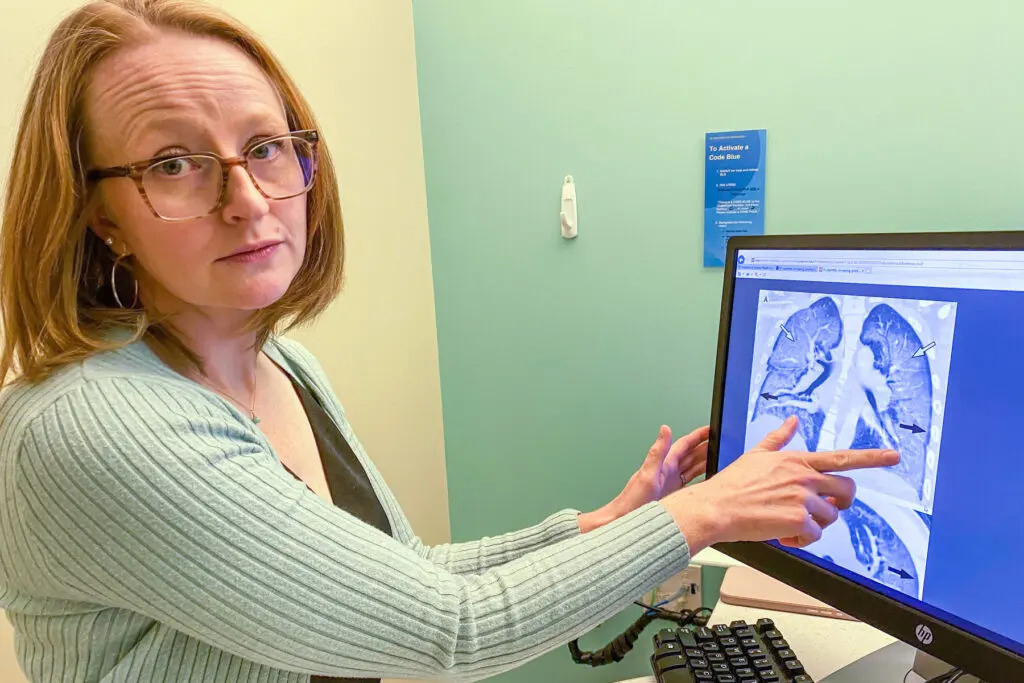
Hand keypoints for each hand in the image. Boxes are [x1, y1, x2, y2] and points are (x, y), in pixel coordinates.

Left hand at [578, 424, 708, 532]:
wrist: (623, 520)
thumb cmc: (632, 500)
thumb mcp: (648, 474)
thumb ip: (657, 452)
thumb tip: (664, 429)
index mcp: (664, 464)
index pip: (684, 445)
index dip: (697, 436)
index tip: (710, 430)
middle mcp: (667, 472)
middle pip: (690, 455)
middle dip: (705, 447)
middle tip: (721, 442)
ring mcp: (670, 483)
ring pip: (691, 468)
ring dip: (704, 461)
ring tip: (718, 456)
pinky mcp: (672, 494)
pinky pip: (690, 482)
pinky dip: (700, 478)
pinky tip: (707, 480)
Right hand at [660, 415, 898, 553]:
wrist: (716, 507)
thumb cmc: (732, 484)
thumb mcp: (757, 455)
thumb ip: (779, 438)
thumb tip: (791, 422)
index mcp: (797, 461)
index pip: (842, 457)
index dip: (872, 457)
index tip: (893, 456)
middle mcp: (804, 477)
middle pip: (846, 492)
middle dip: (838, 504)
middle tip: (819, 510)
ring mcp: (803, 499)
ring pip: (829, 518)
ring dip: (812, 525)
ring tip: (786, 521)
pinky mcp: (799, 521)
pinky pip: (814, 536)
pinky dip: (800, 540)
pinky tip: (782, 534)